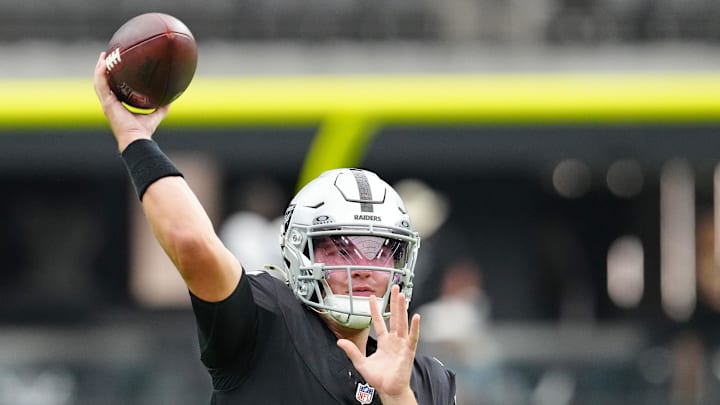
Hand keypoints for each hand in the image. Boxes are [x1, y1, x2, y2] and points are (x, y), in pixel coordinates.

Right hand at [93, 52, 169, 151]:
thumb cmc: (144, 131)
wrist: (137, 138)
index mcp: (117, 106)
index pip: (112, 89)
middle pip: (102, 83)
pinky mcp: (107, 103)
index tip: (115, 67)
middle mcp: (110, 103)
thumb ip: (163, 106)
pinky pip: (101, 84)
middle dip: (102, 69)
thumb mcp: (156, 115)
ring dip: (99, 68)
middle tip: (106, 57)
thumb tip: (172, 97)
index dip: (111, 78)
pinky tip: (104, 63)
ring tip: (103, 56)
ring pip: (99, 82)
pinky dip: (101, 73)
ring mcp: (107, 103)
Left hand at [337, 285, 419, 403]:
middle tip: (394, 287)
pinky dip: (415, 327)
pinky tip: (416, 317)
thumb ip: (352, 351)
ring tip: (402, 296)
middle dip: (394, 302)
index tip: (373, 297)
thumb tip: (340, 341)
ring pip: (402, 323)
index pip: (379, 321)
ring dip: (402, 309)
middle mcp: (394, 340)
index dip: (375, 309)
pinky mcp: (408, 351)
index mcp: (384, 342)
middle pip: (394, 317)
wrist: (389, 390)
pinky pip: (412, 337)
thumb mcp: (361, 363)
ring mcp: (402, 344)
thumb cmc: (379, 379)